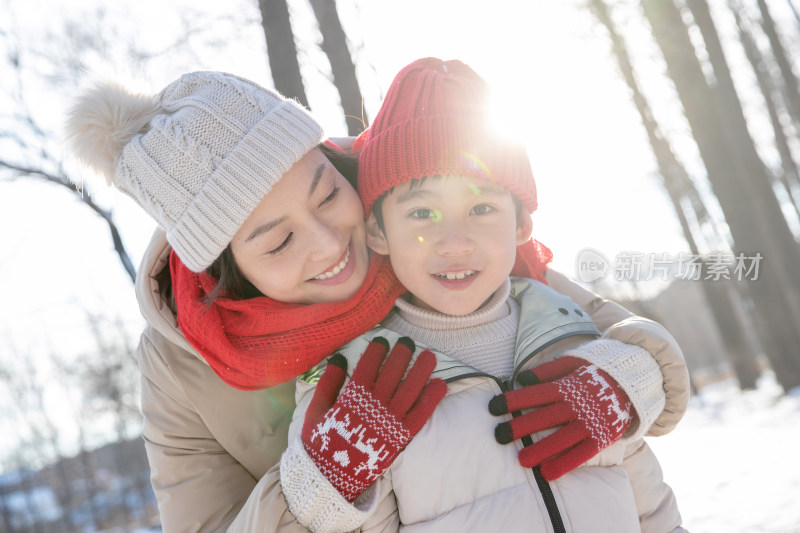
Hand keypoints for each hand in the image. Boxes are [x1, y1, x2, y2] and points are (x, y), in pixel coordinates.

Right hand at [303, 337, 446, 501]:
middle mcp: (374, 406)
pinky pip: (420, 414)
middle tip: (408, 342)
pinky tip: (440, 384)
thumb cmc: (320, 445)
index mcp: (351, 398)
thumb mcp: (315, 412)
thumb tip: (338, 358)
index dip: (376, 351)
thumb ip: (327, 384)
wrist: (331, 480)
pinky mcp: (401, 437)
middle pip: (392, 373)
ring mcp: (390, 422)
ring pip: (410, 389)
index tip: (382, 340)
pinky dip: (431, 398)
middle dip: (401, 354)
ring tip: (429, 356)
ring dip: (421, 370)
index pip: (368, 366)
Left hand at [488, 356, 632, 480]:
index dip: (514, 400)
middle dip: (522, 426)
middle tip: (499, 435)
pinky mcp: (602, 437)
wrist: (633, 381)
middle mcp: (577, 405)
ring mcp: (590, 422)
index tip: (493, 407)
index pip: (536, 393)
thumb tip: (522, 378)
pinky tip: (548, 473)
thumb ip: (548, 370)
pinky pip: (583, 453)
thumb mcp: (573, 362)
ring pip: (563, 438)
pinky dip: (566, 463)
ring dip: (542, 450)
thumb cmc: (594, 371)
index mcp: (567, 385)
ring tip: (521, 460)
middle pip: (546, 416)